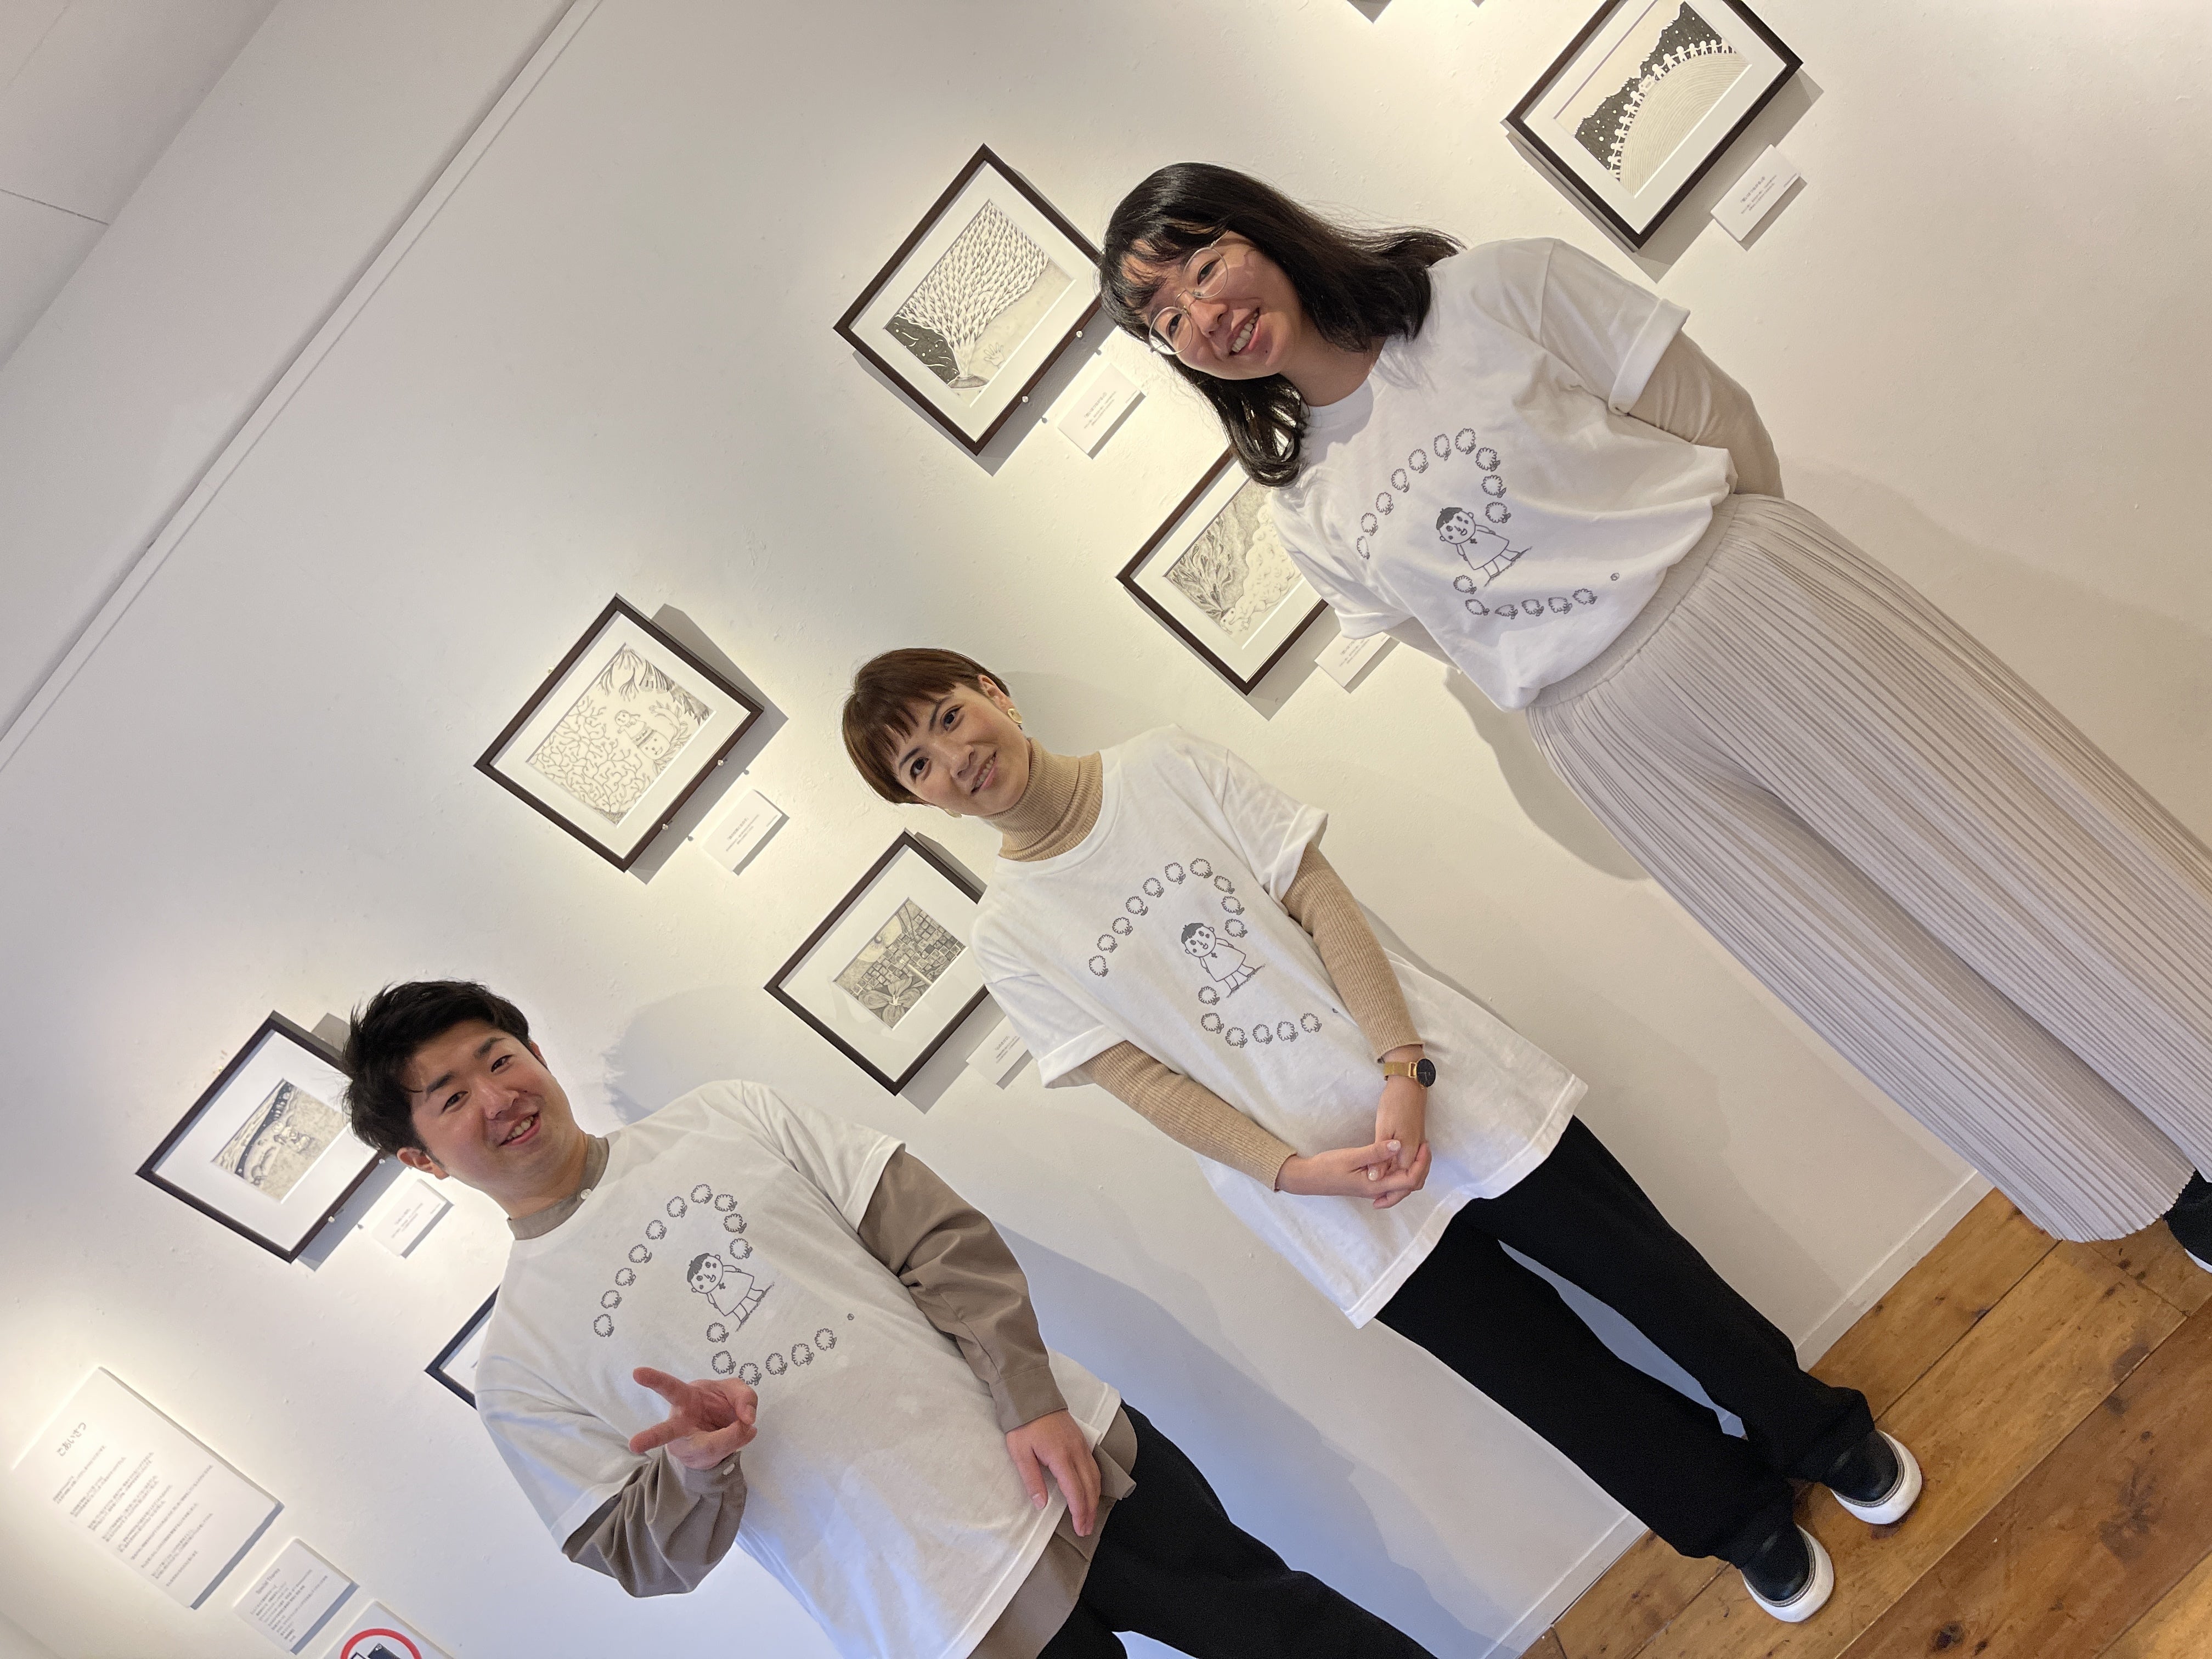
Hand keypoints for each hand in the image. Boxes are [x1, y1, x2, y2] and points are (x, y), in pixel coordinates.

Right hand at [628, 1367, 758, 1470]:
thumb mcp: (734, 1391)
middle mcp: (681, 1425)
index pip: (669, 1387)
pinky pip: (726, 1451)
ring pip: (706, 1448)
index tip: (637, 1372)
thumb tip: (748, 1419)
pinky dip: (739, 1439)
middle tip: (634, 1444)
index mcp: (684, 1398)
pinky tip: (744, 1432)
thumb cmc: (720, 1403)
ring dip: (727, 1442)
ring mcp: (692, 1447)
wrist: (722, 1430)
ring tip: (744, 1431)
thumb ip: (744, 1396)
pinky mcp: (704, 1460)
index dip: (655, 1380)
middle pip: (665, 1431)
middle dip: (651, 1437)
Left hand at [1005, 1409, 1102, 1535]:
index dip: (1079, 1513)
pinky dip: (1095, 1482)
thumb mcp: (1020, 1453)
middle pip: (1090, 1487)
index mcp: (1060, 1457)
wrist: (1032, 1395)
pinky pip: (1094, 1465)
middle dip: (1090, 1511)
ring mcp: (1081, 1445)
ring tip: (1090, 1515)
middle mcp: (1076, 1452)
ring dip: (1094, 1498)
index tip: (1080, 1529)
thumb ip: (1032, 1480)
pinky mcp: (1081, 1440)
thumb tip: (1041, 1505)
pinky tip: (1092, 1490)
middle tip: (1086, 1529)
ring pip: (1095, 1476)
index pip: (1075, 1492)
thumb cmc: (1023, 1424)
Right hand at [1278, 1139, 1432, 1207]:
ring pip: (1402, 1182)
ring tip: (1416, 1147)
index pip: (1410, 1180)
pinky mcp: (1369, 1183)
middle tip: (1424, 1145)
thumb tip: (1399, 1145)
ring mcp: (1374, 1188)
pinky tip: (1400, 1155)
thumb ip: (1375, 1152)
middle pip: (1411, 1184)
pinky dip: (1402, 1168)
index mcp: (1376, 1185)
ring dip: (1414, 1166)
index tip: (1423, 1144)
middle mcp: (1378, 1190)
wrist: (1309, 1178)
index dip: (1421, 1163)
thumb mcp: (1351, 1156)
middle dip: (1422, 1166)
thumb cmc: (1327, 1167)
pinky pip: (1393, 1180)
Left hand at [1374, 1074, 1429, 1196]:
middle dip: (1397, 1194)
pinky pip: (1411, 1163)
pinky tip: (1386, 1171)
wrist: (1409, 1085)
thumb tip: (1375, 1179)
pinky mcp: (1416, 1140)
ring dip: (1399, 1184)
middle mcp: (1417, 1152)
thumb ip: (1380, 1156)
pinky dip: (1401, 1172)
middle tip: (1378, 1201)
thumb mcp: (1383, 1129)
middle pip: (1412, 1182)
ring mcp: (1418, 1146)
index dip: (1391, 1194)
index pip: (1405, 1183)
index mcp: (1409, 1152)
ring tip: (1381, 1192)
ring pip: (1412, 1173)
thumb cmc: (1395, 1105)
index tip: (1376, 1201)